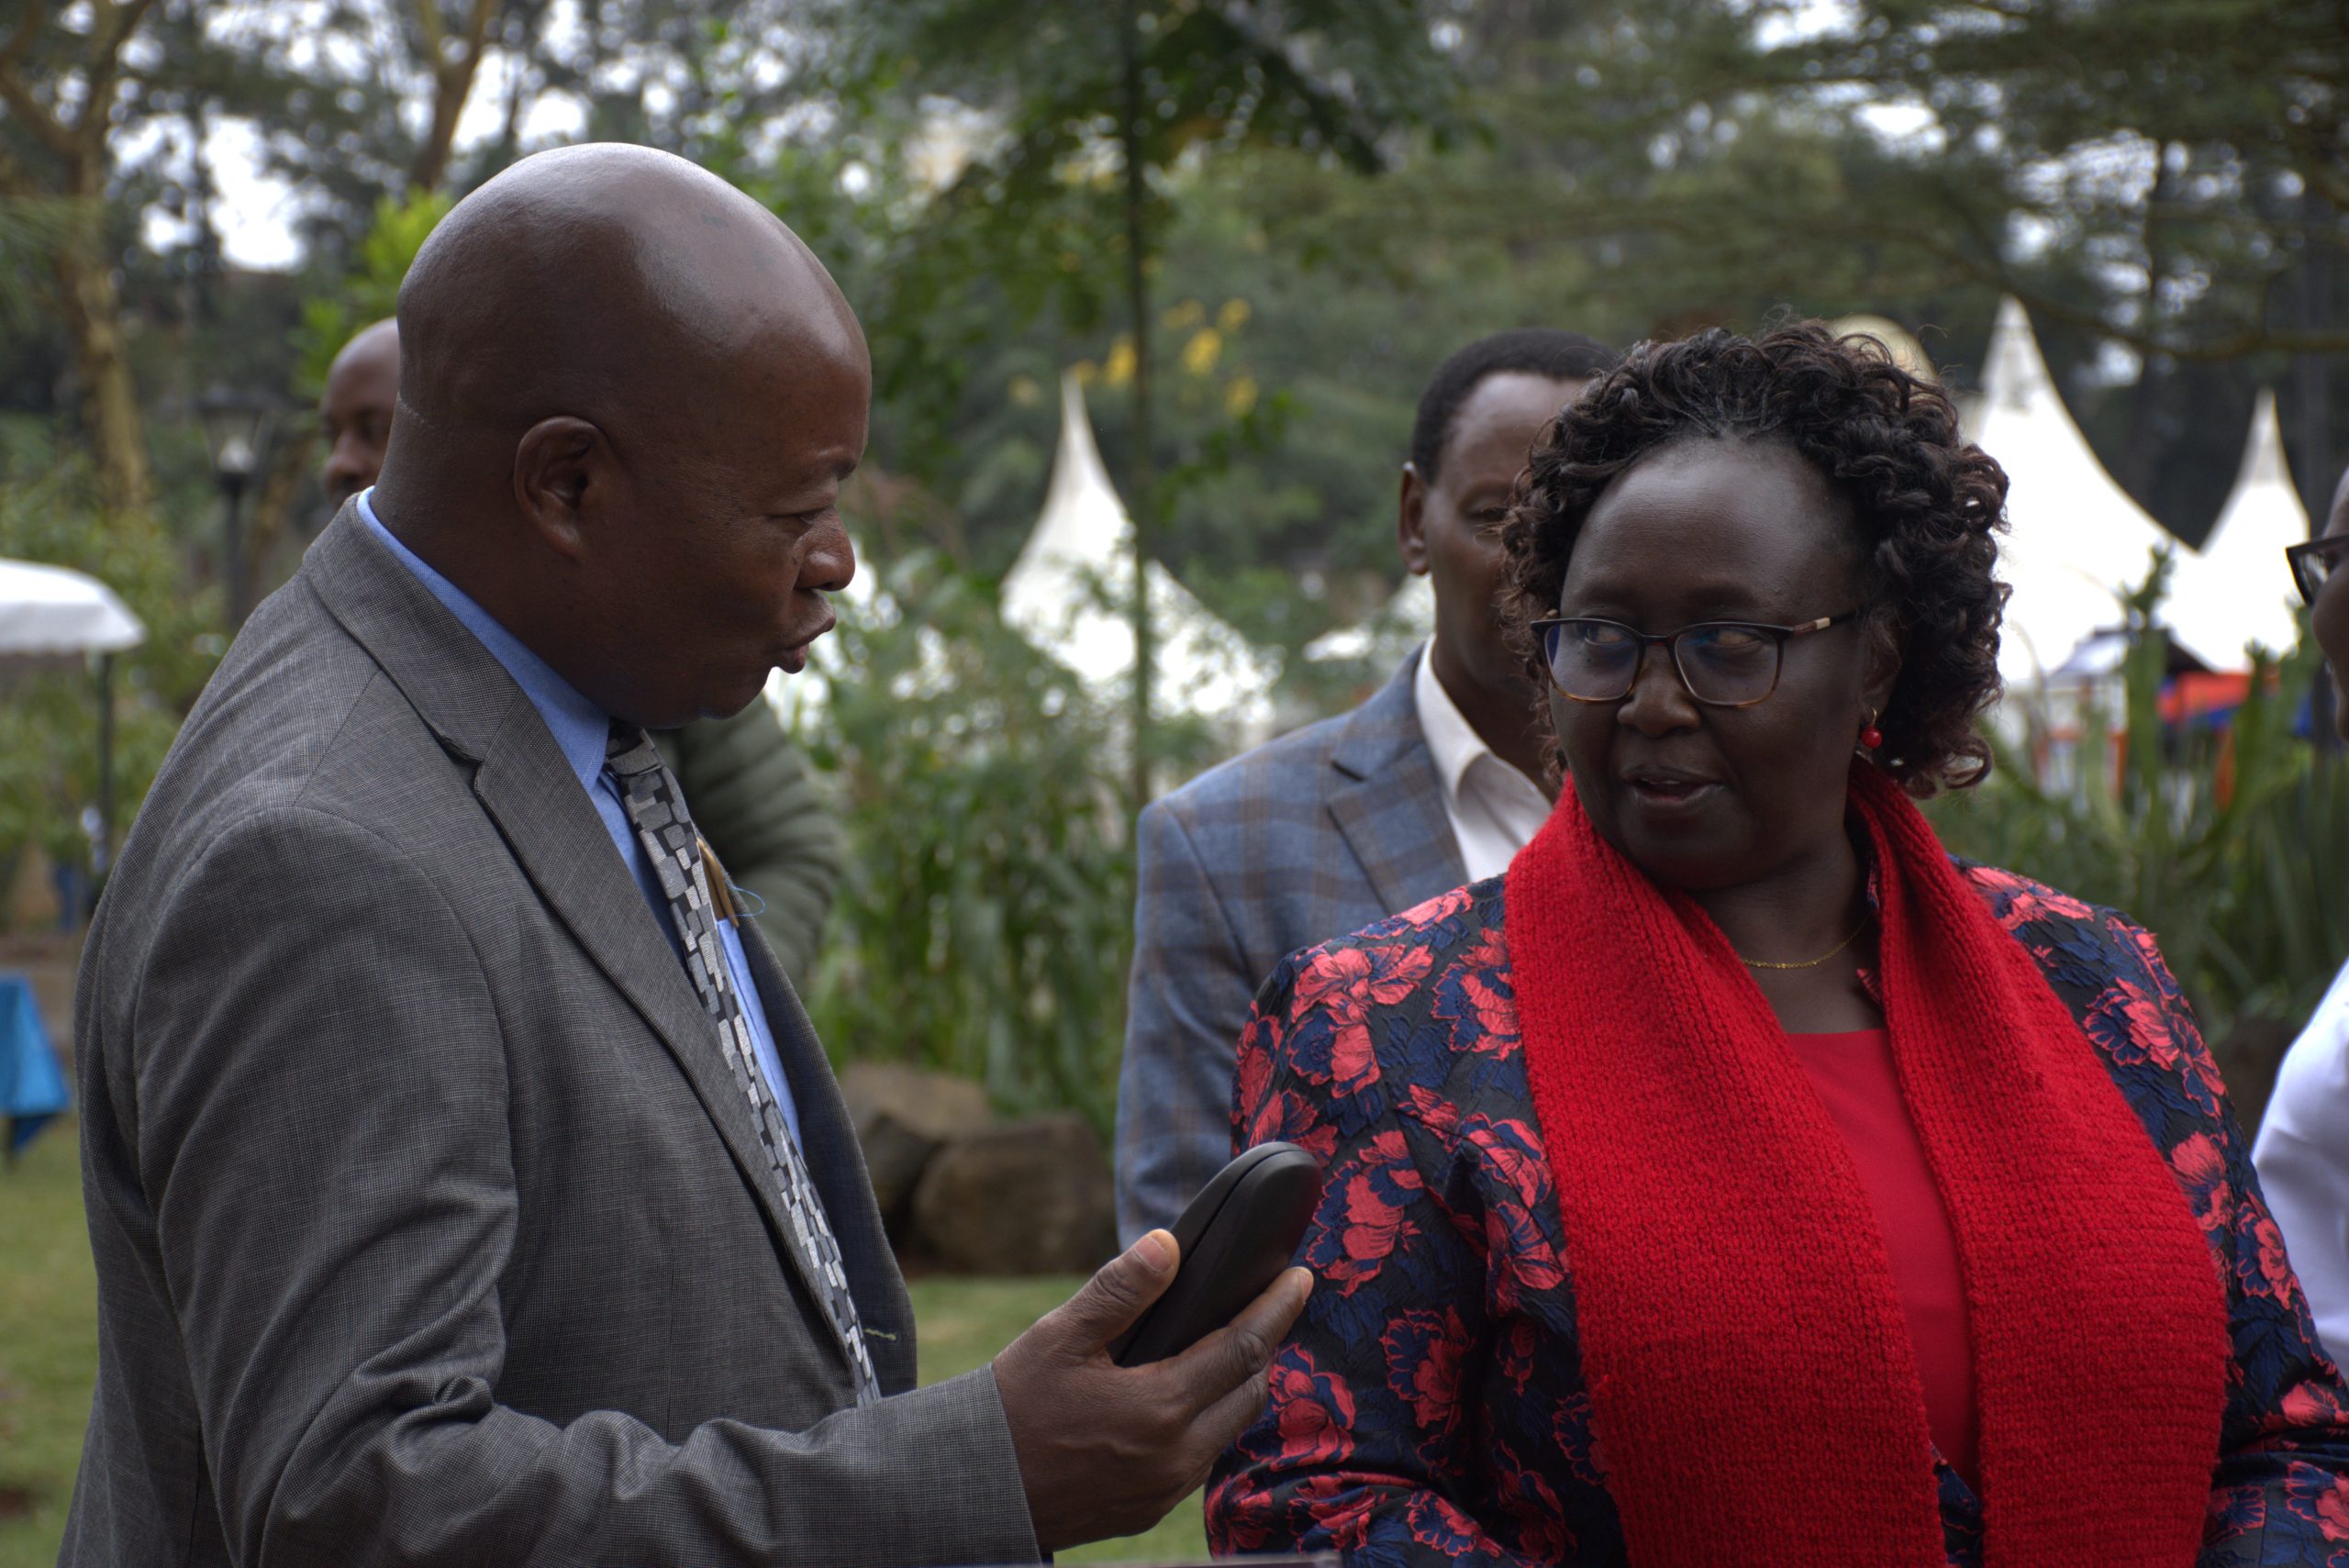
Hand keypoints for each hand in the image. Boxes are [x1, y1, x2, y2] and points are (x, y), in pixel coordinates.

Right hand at [991, 1228, 1311, 1552]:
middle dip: (1266, 1345)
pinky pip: (1201, 1459)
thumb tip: (1169, 1245)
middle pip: (1249, 1391)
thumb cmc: (1013, 1406)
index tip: (1301, 1278)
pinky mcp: (1150, 1510)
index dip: (1277, 1309)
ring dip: (1240, 1386)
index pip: (1243, 1348)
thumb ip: (1121, 1291)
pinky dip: (1211, 1422)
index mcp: (1160, 1406)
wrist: (974, 1488)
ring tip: (1235, 1346)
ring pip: (1229, 1429)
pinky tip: (1194, 1398)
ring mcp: (1165, 1489)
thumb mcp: (1061, 1336)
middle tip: (1271, 1306)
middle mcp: (1175, 1456)